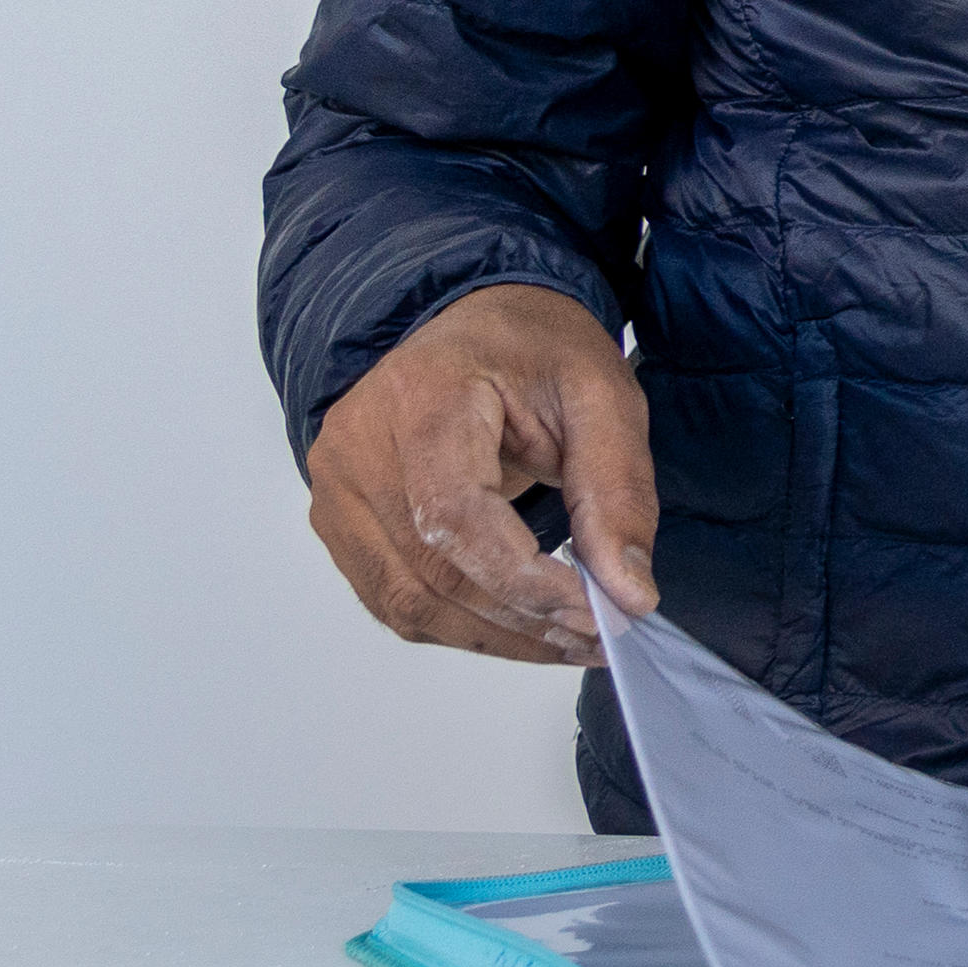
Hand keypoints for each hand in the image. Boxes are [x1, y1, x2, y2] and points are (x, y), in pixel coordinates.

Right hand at [302, 282, 657, 664]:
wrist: (473, 325)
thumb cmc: (533, 349)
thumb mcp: (603, 394)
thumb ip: (617, 490)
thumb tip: (630, 593)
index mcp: (422, 399)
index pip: (454, 517)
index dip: (524, 580)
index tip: (599, 611)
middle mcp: (358, 448)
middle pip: (429, 571)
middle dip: (523, 620)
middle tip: (601, 638)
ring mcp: (337, 490)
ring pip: (407, 602)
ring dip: (495, 636)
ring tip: (570, 641)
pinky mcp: (339, 522)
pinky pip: (393, 598)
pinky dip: (460, 624)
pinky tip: (521, 625)